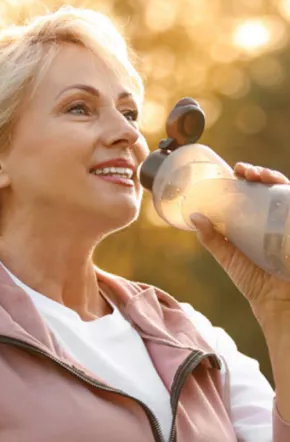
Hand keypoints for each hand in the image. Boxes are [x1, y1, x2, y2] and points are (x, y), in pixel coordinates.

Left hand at [191, 162, 289, 330]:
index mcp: (254, 222)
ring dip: (275, 179)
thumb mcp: (228, 256)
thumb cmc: (253, 280)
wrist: (277, 304)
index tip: (235, 171)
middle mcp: (274, 219)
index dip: (244, 179)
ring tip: (260, 176)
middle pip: (269, 188)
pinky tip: (282, 189)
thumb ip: (211, 238)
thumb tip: (193, 216)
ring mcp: (288, 224)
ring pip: (286, 194)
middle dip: (260, 174)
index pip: (251, 193)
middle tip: (245, 171)